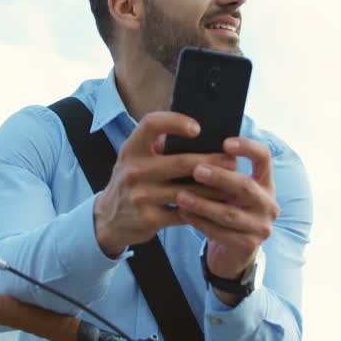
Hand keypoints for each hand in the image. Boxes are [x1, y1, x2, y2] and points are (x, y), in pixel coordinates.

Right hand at [93, 112, 236, 256]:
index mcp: (131, 149)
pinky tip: (218, 205)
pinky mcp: (150, 219)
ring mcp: (141, 196)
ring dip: (215, 187)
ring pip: (189, 190)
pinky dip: (204, 208)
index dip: (175, 121)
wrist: (108, 219)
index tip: (197, 128)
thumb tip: (199, 132)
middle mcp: (134, 170)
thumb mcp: (134, 158)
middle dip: (212, 160)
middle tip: (231, 161)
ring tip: (232, 182)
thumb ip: (157, 145)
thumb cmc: (131, 181)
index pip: (151, 124)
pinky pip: (186, 212)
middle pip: (182, 161)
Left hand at [175, 137, 278, 285]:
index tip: (225, 143)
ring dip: (203, 203)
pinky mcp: (249, 246)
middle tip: (196, 170)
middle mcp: (269, 203)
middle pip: (246, 186)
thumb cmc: (223, 209)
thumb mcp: (226, 190)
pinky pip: (221, 233)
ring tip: (180, 195)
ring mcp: (261, 227)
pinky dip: (200, 222)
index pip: (264, 157)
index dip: (247, 147)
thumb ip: (214, 169)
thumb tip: (180, 145)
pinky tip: (183, 214)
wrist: (231, 251)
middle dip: (220, 177)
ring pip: (230, 213)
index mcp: (265, 182)